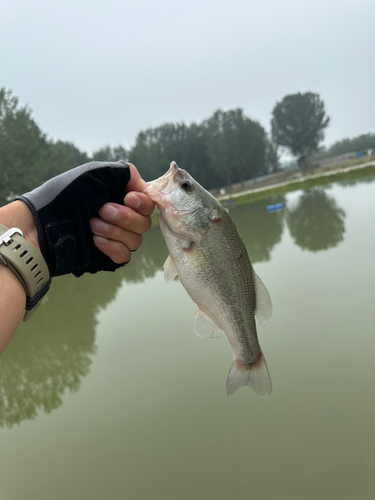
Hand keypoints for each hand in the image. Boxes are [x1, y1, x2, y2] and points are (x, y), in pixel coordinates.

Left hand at [16, 160, 153, 276]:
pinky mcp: (108, 256)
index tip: (128, 198)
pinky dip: (113, 247)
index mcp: (120, 196)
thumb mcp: (97, 173)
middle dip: (125, 217)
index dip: (142, 202)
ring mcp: (115, 237)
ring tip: (91, 225)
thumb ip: (126, 174)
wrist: (44, 225)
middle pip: (145, 223)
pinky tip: (95, 241)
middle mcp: (121, 217)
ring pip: (136, 240)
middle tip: (101, 211)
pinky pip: (125, 255)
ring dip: (114, 231)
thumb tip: (144, 188)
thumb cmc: (66, 195)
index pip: (148, 203)